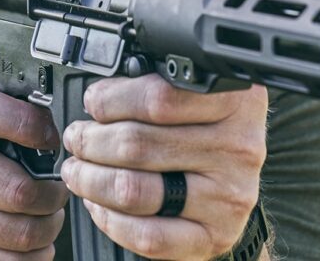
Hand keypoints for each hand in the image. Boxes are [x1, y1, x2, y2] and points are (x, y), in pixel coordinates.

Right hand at [0, 80, 68, 259]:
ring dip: (47, 229)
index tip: (51, 142)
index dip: (39, 130)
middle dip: (54, 195)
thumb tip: (51, 125)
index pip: (9, 118)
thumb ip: (1, 106)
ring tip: (47, 218)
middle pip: (22, 191)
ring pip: (20, 234)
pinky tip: (30, 244)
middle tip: (57, 192)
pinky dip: (29, 258)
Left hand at [61, 74, 267, 259]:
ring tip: (78, 169)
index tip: (93, 102)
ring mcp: (228, 194)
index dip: (111, 100)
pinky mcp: (217, 235)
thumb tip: (100, 95)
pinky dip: (110, 220)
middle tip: (77, 137)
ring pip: (134, 190)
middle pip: (137, 145)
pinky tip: (98, 203)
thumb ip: (159, 84)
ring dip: (91, 180)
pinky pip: (149, 235)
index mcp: (234, 101)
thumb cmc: (214, 123)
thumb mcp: (202, 89)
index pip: (158, 99)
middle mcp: (236, 147)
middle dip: (91, 141)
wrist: (242, 168)